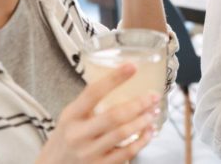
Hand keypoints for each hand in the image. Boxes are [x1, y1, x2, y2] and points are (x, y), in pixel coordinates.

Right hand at [36, 64, 160, 163]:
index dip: (114, 78)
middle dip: (139, 104)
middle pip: (114, 115)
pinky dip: (143, 141)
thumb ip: (90, 103)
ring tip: (154, 112)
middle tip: (153, 96)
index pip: (93, 92)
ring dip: (143, 121)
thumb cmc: (66, 138)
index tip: (133, 66)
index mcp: (71, 116)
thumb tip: (121, 80)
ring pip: (123, 134)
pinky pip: (127, 153)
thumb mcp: (70, 117)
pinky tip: (150, 132)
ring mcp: (89, 153)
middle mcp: (78, 135)